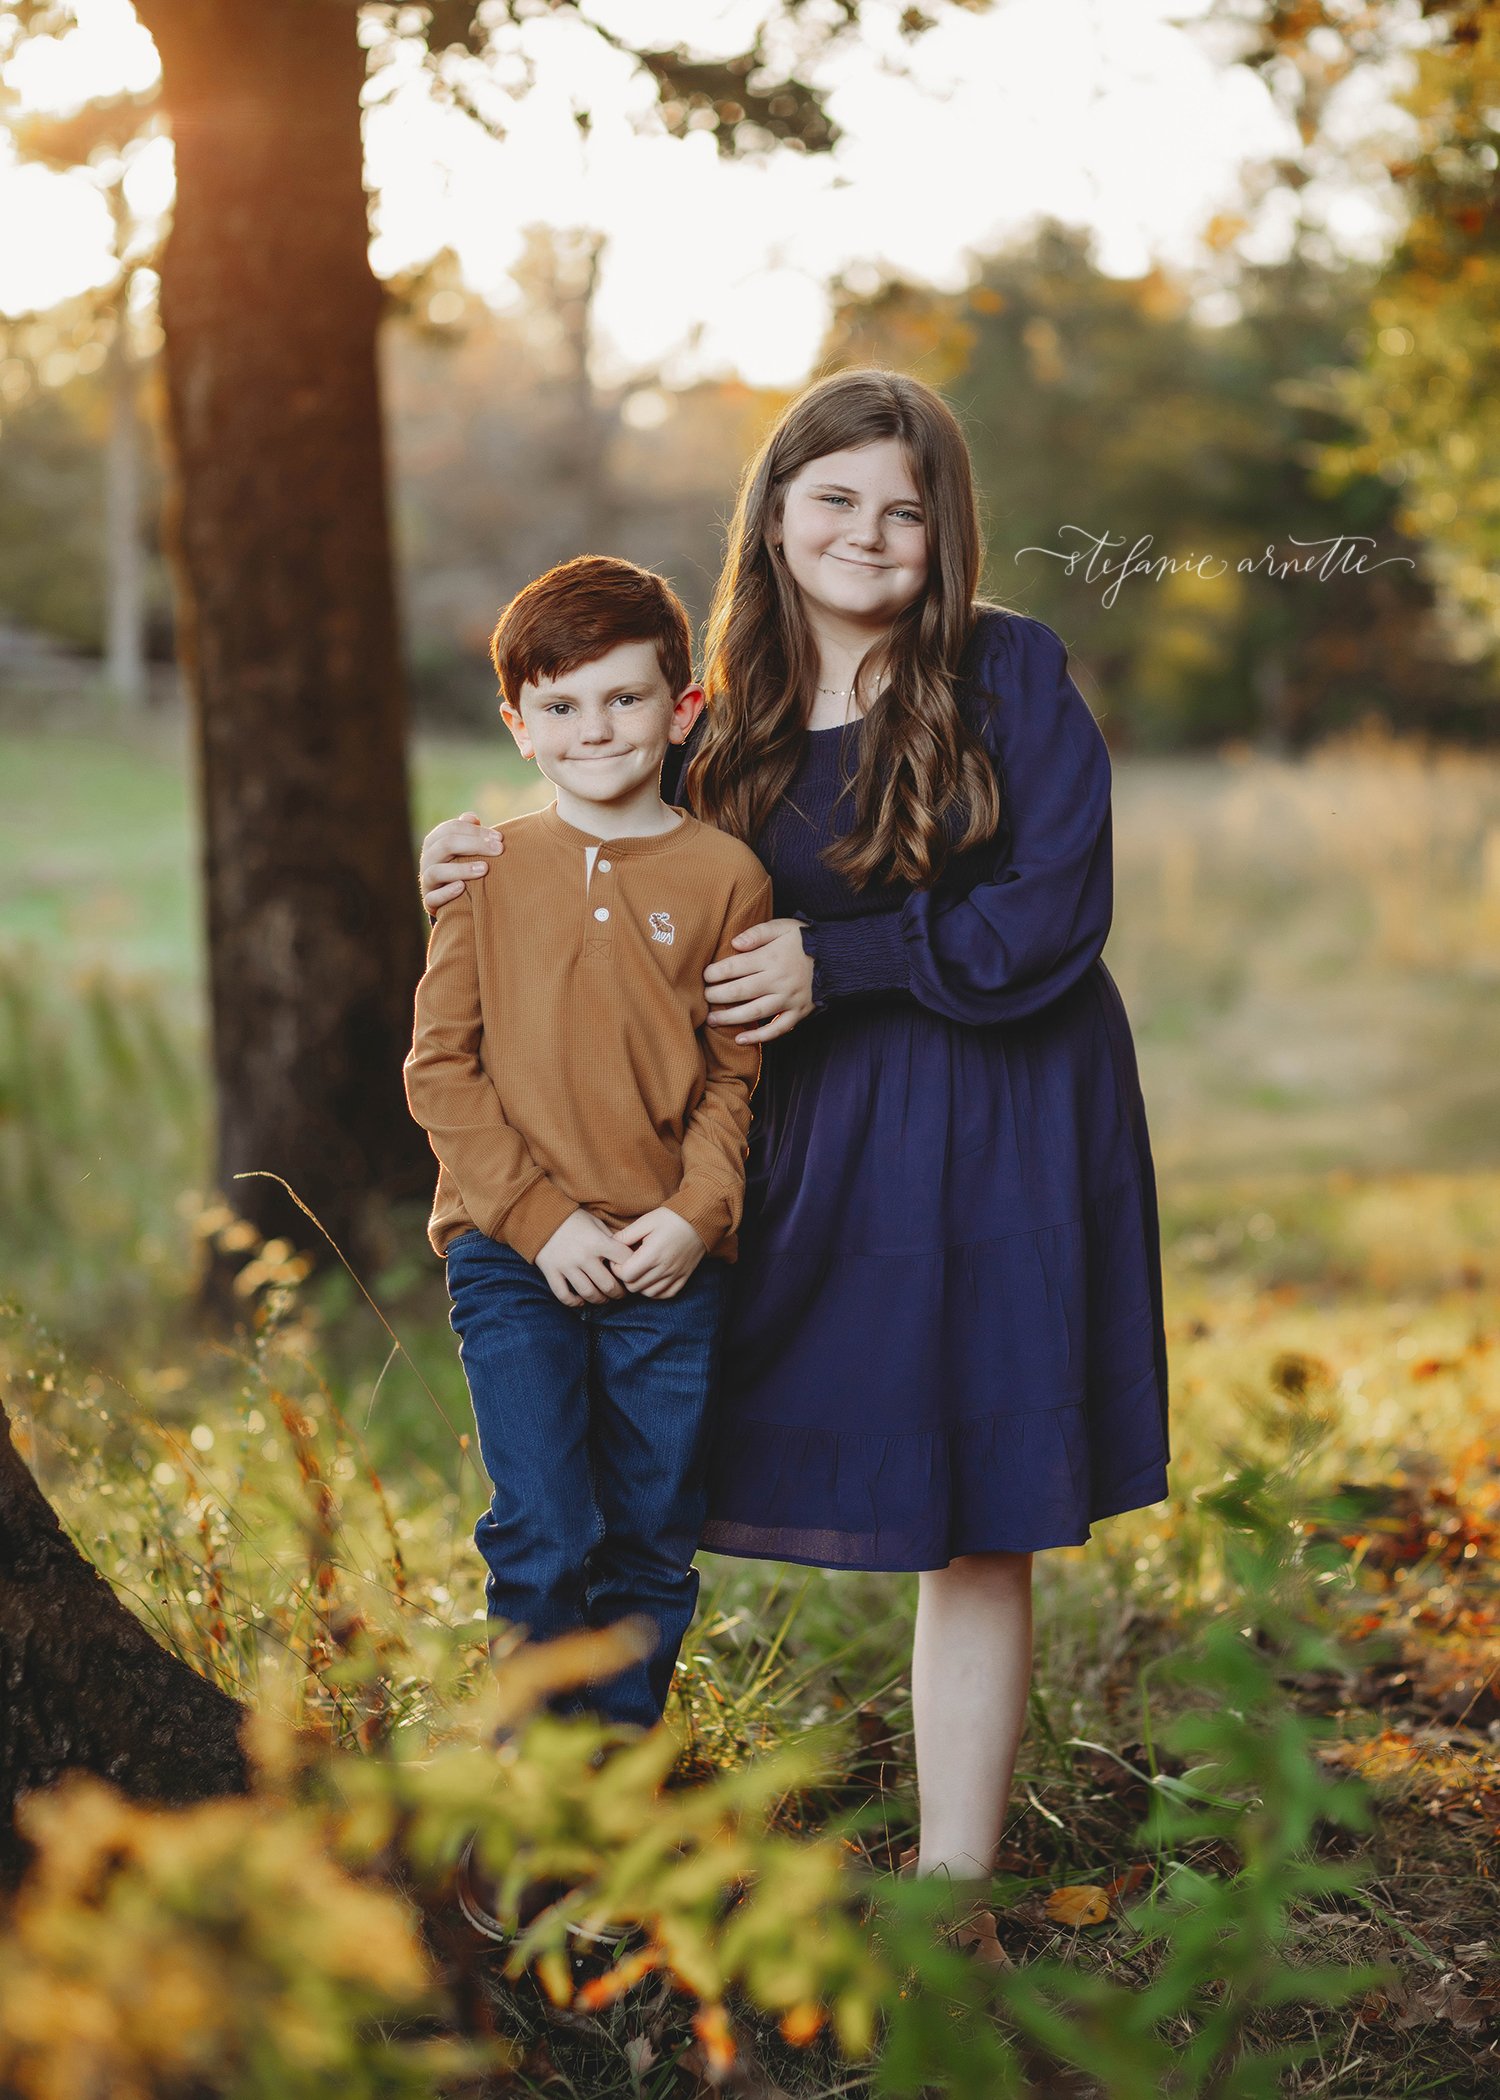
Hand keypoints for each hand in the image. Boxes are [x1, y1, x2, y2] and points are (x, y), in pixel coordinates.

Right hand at [420, 812, 502, 911]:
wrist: (451, 900)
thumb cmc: (460, 866)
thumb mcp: (463, 848)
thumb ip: (468, 832)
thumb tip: (473, 818)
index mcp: (434, 842)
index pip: (451, 828)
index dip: (476, 831)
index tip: (499, 838)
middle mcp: (427, 859)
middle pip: (446, 845)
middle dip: (475, 845)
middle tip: (499, 850)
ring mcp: (426, 881)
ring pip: (436, 871)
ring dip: (462, 869)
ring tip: (485, 869)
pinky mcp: (428, 901)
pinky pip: (433, 898)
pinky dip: (447, 892)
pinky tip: (462, 887)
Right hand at [535, 1210, 630, 1306]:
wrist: (541, 1216)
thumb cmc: (573, 1219)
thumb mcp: (596, 1222)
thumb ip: (611, 1238)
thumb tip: (629, 1252)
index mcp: (597, 1241)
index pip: (624, 1261)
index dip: (631, 1268)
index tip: (631, 1272)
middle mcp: (583, 1256)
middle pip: (608, 1285)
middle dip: (619, 1293)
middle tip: (621, 1293)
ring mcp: (566, 1266)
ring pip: (589, 1293)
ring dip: (600, 1300)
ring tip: (604, 1299)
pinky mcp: (551, 1272)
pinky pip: (564, 1295)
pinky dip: (574, 1302)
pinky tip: (581, 1301)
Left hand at [608, 1208, 706, 1299]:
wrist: (700, 1219)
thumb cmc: (671, 1218)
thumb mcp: (646, 1220)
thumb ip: (626, 1235)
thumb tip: (610, 1245)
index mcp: (653, 1254)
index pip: (626, 1275)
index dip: (616, 1269)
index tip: (618, 1259)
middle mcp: (664, 1268)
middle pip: (634, 1287)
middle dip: (626, 1278)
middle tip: (626, 1265)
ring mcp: (675, 1275)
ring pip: (648, 1293)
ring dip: (639, 1285)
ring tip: (639, 1271)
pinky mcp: (683, 1278)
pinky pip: (665, 1294)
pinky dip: (655, 1291)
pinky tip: (651, 1279)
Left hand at [702, 918, 814, 1043]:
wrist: (839, 958)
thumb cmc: (806, 940)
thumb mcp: (784, 926)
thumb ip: (758, 932)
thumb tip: (734, 943)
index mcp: (771, 958)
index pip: (735, 967)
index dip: (715, 973)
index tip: (704, 976)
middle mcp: (778, 980)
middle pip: (739, 992)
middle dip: (717, 996)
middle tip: (704, 997)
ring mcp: (788, 999)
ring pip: (754, 1012)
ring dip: (730, 1018)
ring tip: (711, 1020)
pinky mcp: (798, 1013)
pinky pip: (776, 1029)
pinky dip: (758, 1037)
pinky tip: (740, 1039)